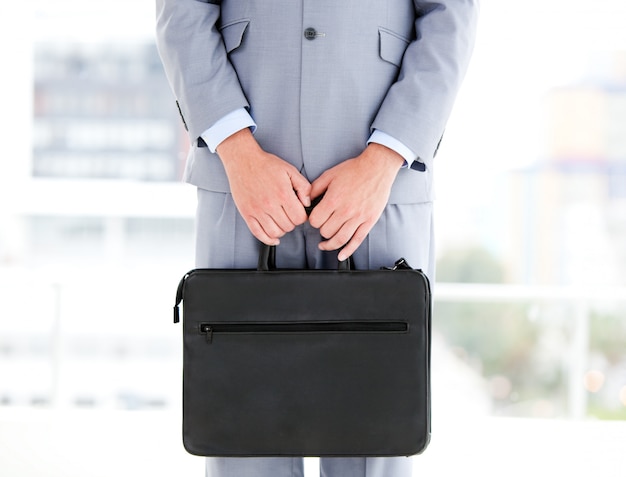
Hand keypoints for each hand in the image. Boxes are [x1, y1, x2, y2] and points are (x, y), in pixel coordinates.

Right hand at [217, 129, 311, 244]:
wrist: (243, 160)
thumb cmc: (266, 164)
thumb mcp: (290, 170)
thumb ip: (304, 187)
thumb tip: (307, 203)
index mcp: (283, 194)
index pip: (299, 218)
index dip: (302, 217)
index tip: (299, 212)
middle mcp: (270, 204)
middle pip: (288, 227)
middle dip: (292, 222)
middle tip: (289, 214)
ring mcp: (257, 210)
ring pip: (275, 232)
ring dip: (281, 230)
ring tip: (281, 221)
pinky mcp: (247, 213)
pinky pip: (258, 234)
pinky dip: (268, 239)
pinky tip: (273, 237)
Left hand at [309, 143, 403, 260]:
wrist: (376, 167)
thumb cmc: (354, 170)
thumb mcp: (329, 175)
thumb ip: (314, 189)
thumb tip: (305, 201)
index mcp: (333, 200)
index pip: (315, 221)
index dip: (312, 220)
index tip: (315, 218)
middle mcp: (345, 211)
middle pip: (326, 231)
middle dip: (321, 230)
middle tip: (323, 226)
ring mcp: (358, 218)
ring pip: (339, 239)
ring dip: (329, 244)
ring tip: (325, 244)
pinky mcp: (369, 221)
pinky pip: (357, 241)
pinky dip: (348, 251)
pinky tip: (341, 255)